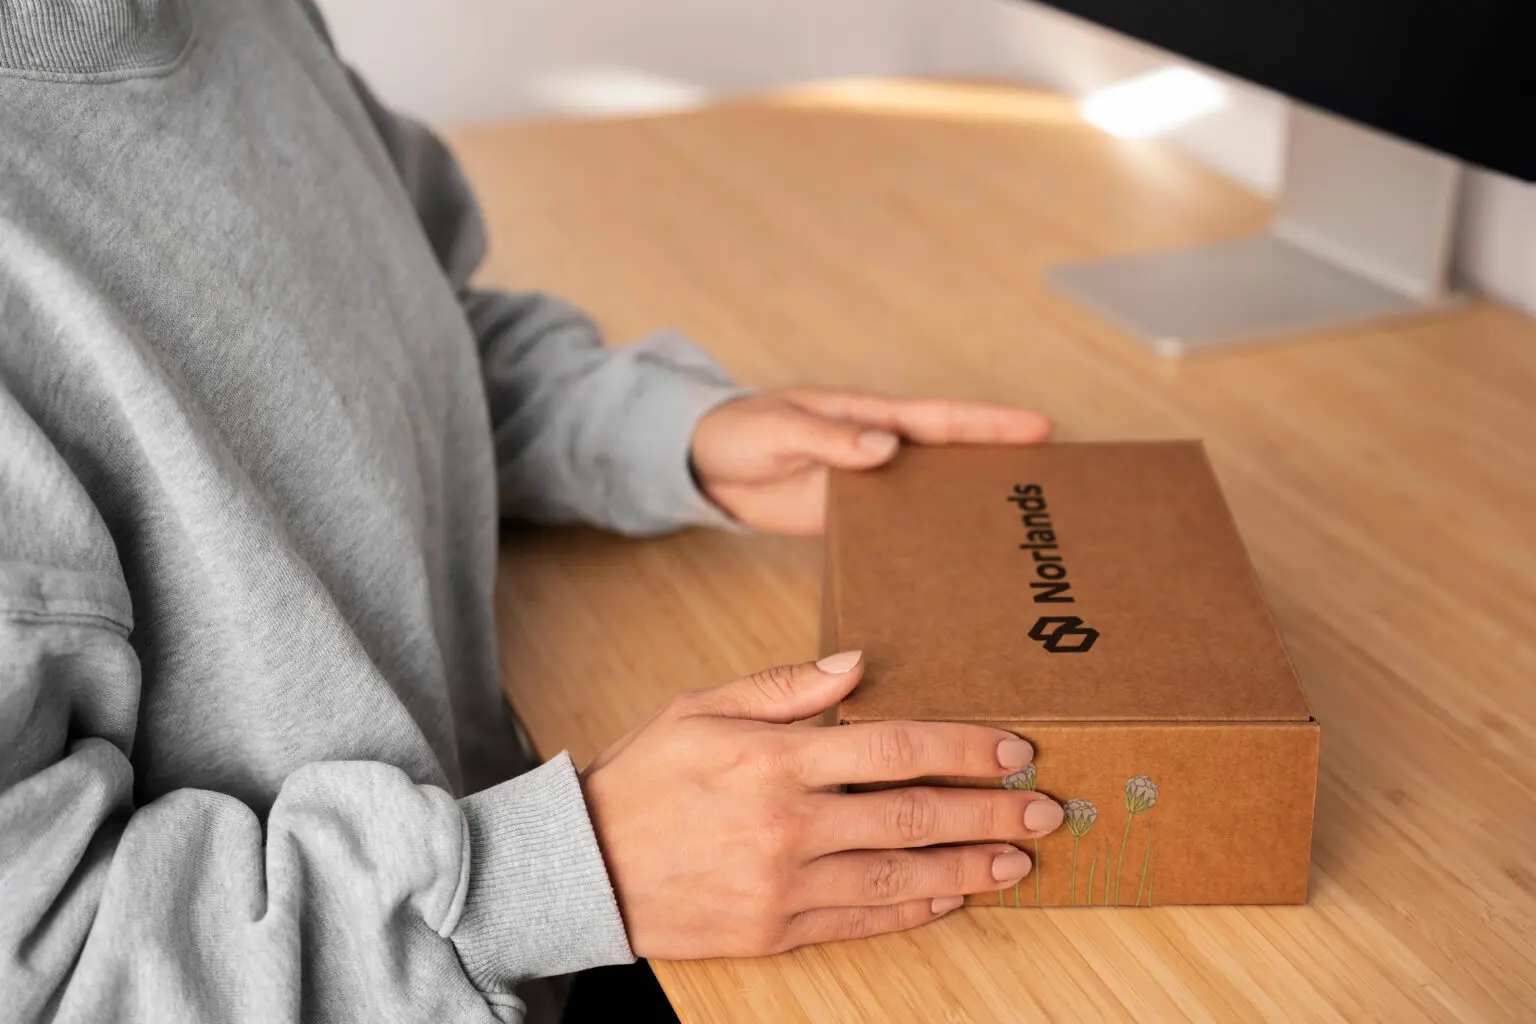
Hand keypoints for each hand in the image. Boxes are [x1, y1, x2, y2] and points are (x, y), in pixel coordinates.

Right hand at [580, 651, 1064, 958]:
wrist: (583, 867)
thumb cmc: (645, 778)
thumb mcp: (701, 709)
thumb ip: (783, 687)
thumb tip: (857, 663)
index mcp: (774, 759)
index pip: (893, 748)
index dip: (962, 747)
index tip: (1013, 748)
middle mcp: (787, 825)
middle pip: (914, 816)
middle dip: (989, 811)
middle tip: (1046, 809)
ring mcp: (783, 886)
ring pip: (899, 876)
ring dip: (969, 868)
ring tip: (1020, 860)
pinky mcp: (774, 931)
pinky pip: (862, 920)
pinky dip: (913, 909)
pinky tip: (951, 897)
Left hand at [689, 389, 1051, 534]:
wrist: (702, 465)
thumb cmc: (740, 430)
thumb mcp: (780, 429)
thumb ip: (830, 438)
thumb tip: (886, 445)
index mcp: (869, 417)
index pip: (940, 419)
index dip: (990, 424)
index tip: (1040, 427)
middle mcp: (880, 449)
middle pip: (953, 457)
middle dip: (1003, 465)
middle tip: (1058, 487)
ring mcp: (869, 485)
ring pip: (933, 496)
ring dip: (972, 510)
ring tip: (1024, 534)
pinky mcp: (851, 518)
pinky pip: (899, 530)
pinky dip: (928, 543)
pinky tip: (955, 569)